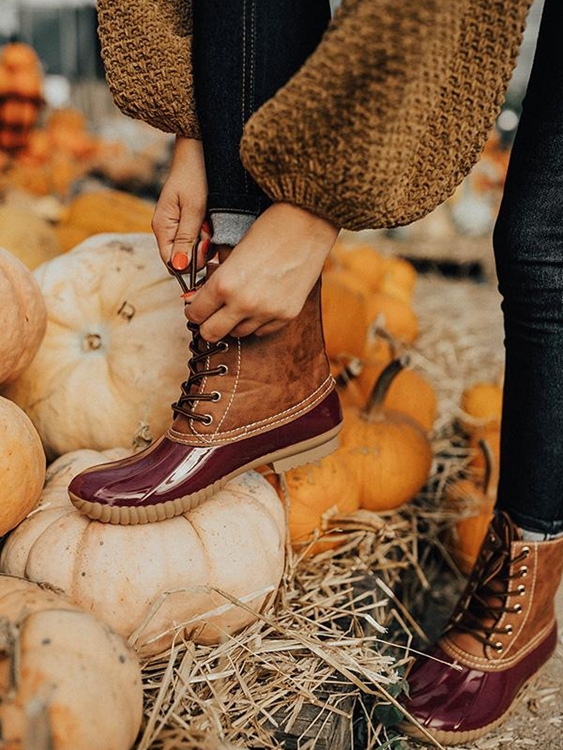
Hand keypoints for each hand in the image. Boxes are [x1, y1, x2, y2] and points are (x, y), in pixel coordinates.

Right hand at [152, 135, 209, 268]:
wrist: (198, 151)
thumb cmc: (195, 176)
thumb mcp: (194, 208)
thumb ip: (186, 238)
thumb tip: (179, 266)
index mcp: (163, 227)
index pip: (171, 262)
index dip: (189, 266)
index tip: (206, 251)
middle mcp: (167, 230)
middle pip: (182, 259)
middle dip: (200, 252)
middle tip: (210, 232)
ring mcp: (176, 226)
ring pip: (192, 250)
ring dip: (206, 243)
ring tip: (210, 222)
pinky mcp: (187, 222)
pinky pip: (197, 238)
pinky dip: (208, 234)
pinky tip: (211, 221)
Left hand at [186, 202, 338, 340]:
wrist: (307, 226)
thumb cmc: (268, 231)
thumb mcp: (231, 255)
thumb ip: (214, 282)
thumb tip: (197, 300)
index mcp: (224, 284)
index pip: (195, 314)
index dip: (193, 310)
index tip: (196, 307)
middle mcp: (243, 304)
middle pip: (211, 333)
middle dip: (207, 324)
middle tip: (211, 315)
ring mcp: (267, 312)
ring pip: (238, 334)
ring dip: (233, 322)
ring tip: (239, 304)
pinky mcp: (287, 315)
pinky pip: (263, 331)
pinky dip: (256, 321)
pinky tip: (258, 304)